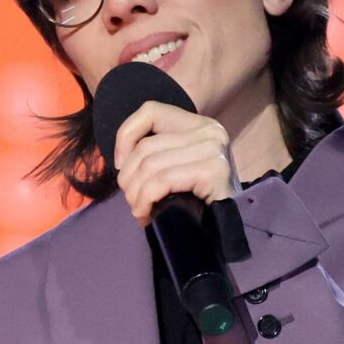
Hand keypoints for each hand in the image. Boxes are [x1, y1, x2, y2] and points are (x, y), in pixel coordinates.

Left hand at [110, 101, 238, 225]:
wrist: (224, 232)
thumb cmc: (196, 202)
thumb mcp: (175, 168)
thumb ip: (156, 153)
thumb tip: (121, 161)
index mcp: (199, 124)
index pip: (151, 111)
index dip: (125, 135)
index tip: (119, 166)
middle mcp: (209, 131)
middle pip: (145, 146)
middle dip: (128, 178)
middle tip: (132, 201)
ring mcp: (213, 149)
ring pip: (150, 164)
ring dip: (135, 194)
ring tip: (139, 211)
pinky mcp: (213, 170)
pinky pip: (163, 180)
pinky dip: (146, 199)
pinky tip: (146, 214)